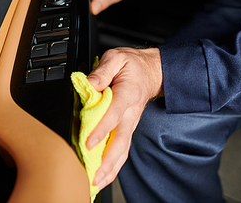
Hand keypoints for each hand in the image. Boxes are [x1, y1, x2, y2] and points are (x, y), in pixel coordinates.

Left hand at [86, 47, 163, 189]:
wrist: (151, 72)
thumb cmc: (132, 65)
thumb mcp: (116, 58)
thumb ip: (102, 70)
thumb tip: (90, 84)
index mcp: (127, 95)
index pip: (113, 115)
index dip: (101, 130)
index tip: (89, 142)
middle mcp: (130, 113)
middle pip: (120, 141)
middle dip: (107, 161)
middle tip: (93, 175)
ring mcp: (130, 123)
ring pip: (122, 150)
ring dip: (110, 169)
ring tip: (96, 183)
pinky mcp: (128, 128)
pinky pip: (122, 150)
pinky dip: (114, 165)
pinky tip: (104, 176)